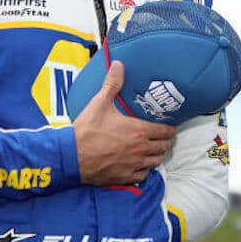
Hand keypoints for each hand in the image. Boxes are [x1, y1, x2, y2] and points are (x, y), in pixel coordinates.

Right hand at [73, 60, 175, 185]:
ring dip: (157, 155)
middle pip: (164, 147)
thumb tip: (119, 65)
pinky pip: (143, 176)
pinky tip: (140, 165)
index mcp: (138, 131)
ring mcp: (134, 165)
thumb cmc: (86, 130)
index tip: (170, 126)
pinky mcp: (125, 177)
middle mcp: (140, 149)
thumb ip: (112, 84)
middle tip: (163, 137)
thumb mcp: (99, 103)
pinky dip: (145, 170)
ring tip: (154, 150)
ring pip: (156, 162)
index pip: (166, 131)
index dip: (170, 129)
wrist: (70, 156)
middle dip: (166, 141)